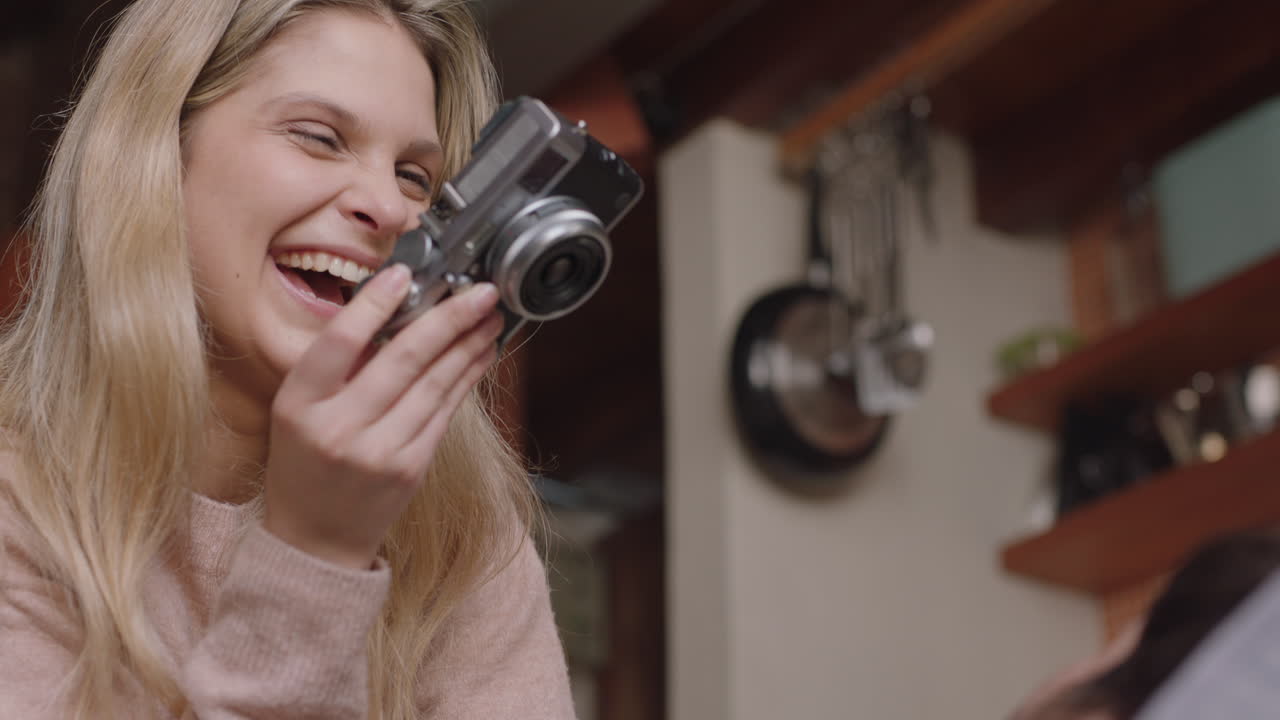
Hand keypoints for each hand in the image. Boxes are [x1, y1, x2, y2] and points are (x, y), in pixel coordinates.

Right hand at [262, 265, 503, 568]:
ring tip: (489, 315)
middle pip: (403, 359)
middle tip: (478, 290)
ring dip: (468, 344)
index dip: (375, 305)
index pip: (340, 342)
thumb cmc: (305, 463)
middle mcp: (338, 428)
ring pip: (434, 384)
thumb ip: (336, 367)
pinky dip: (466, 378)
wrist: (316, 541)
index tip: (405, 274)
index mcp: (299, 405)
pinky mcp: (411, 469)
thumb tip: (394, 310)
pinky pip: (445, 412)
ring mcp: (379, 452)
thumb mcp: (297, 411)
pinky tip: (481, 354)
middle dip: (448, 318)